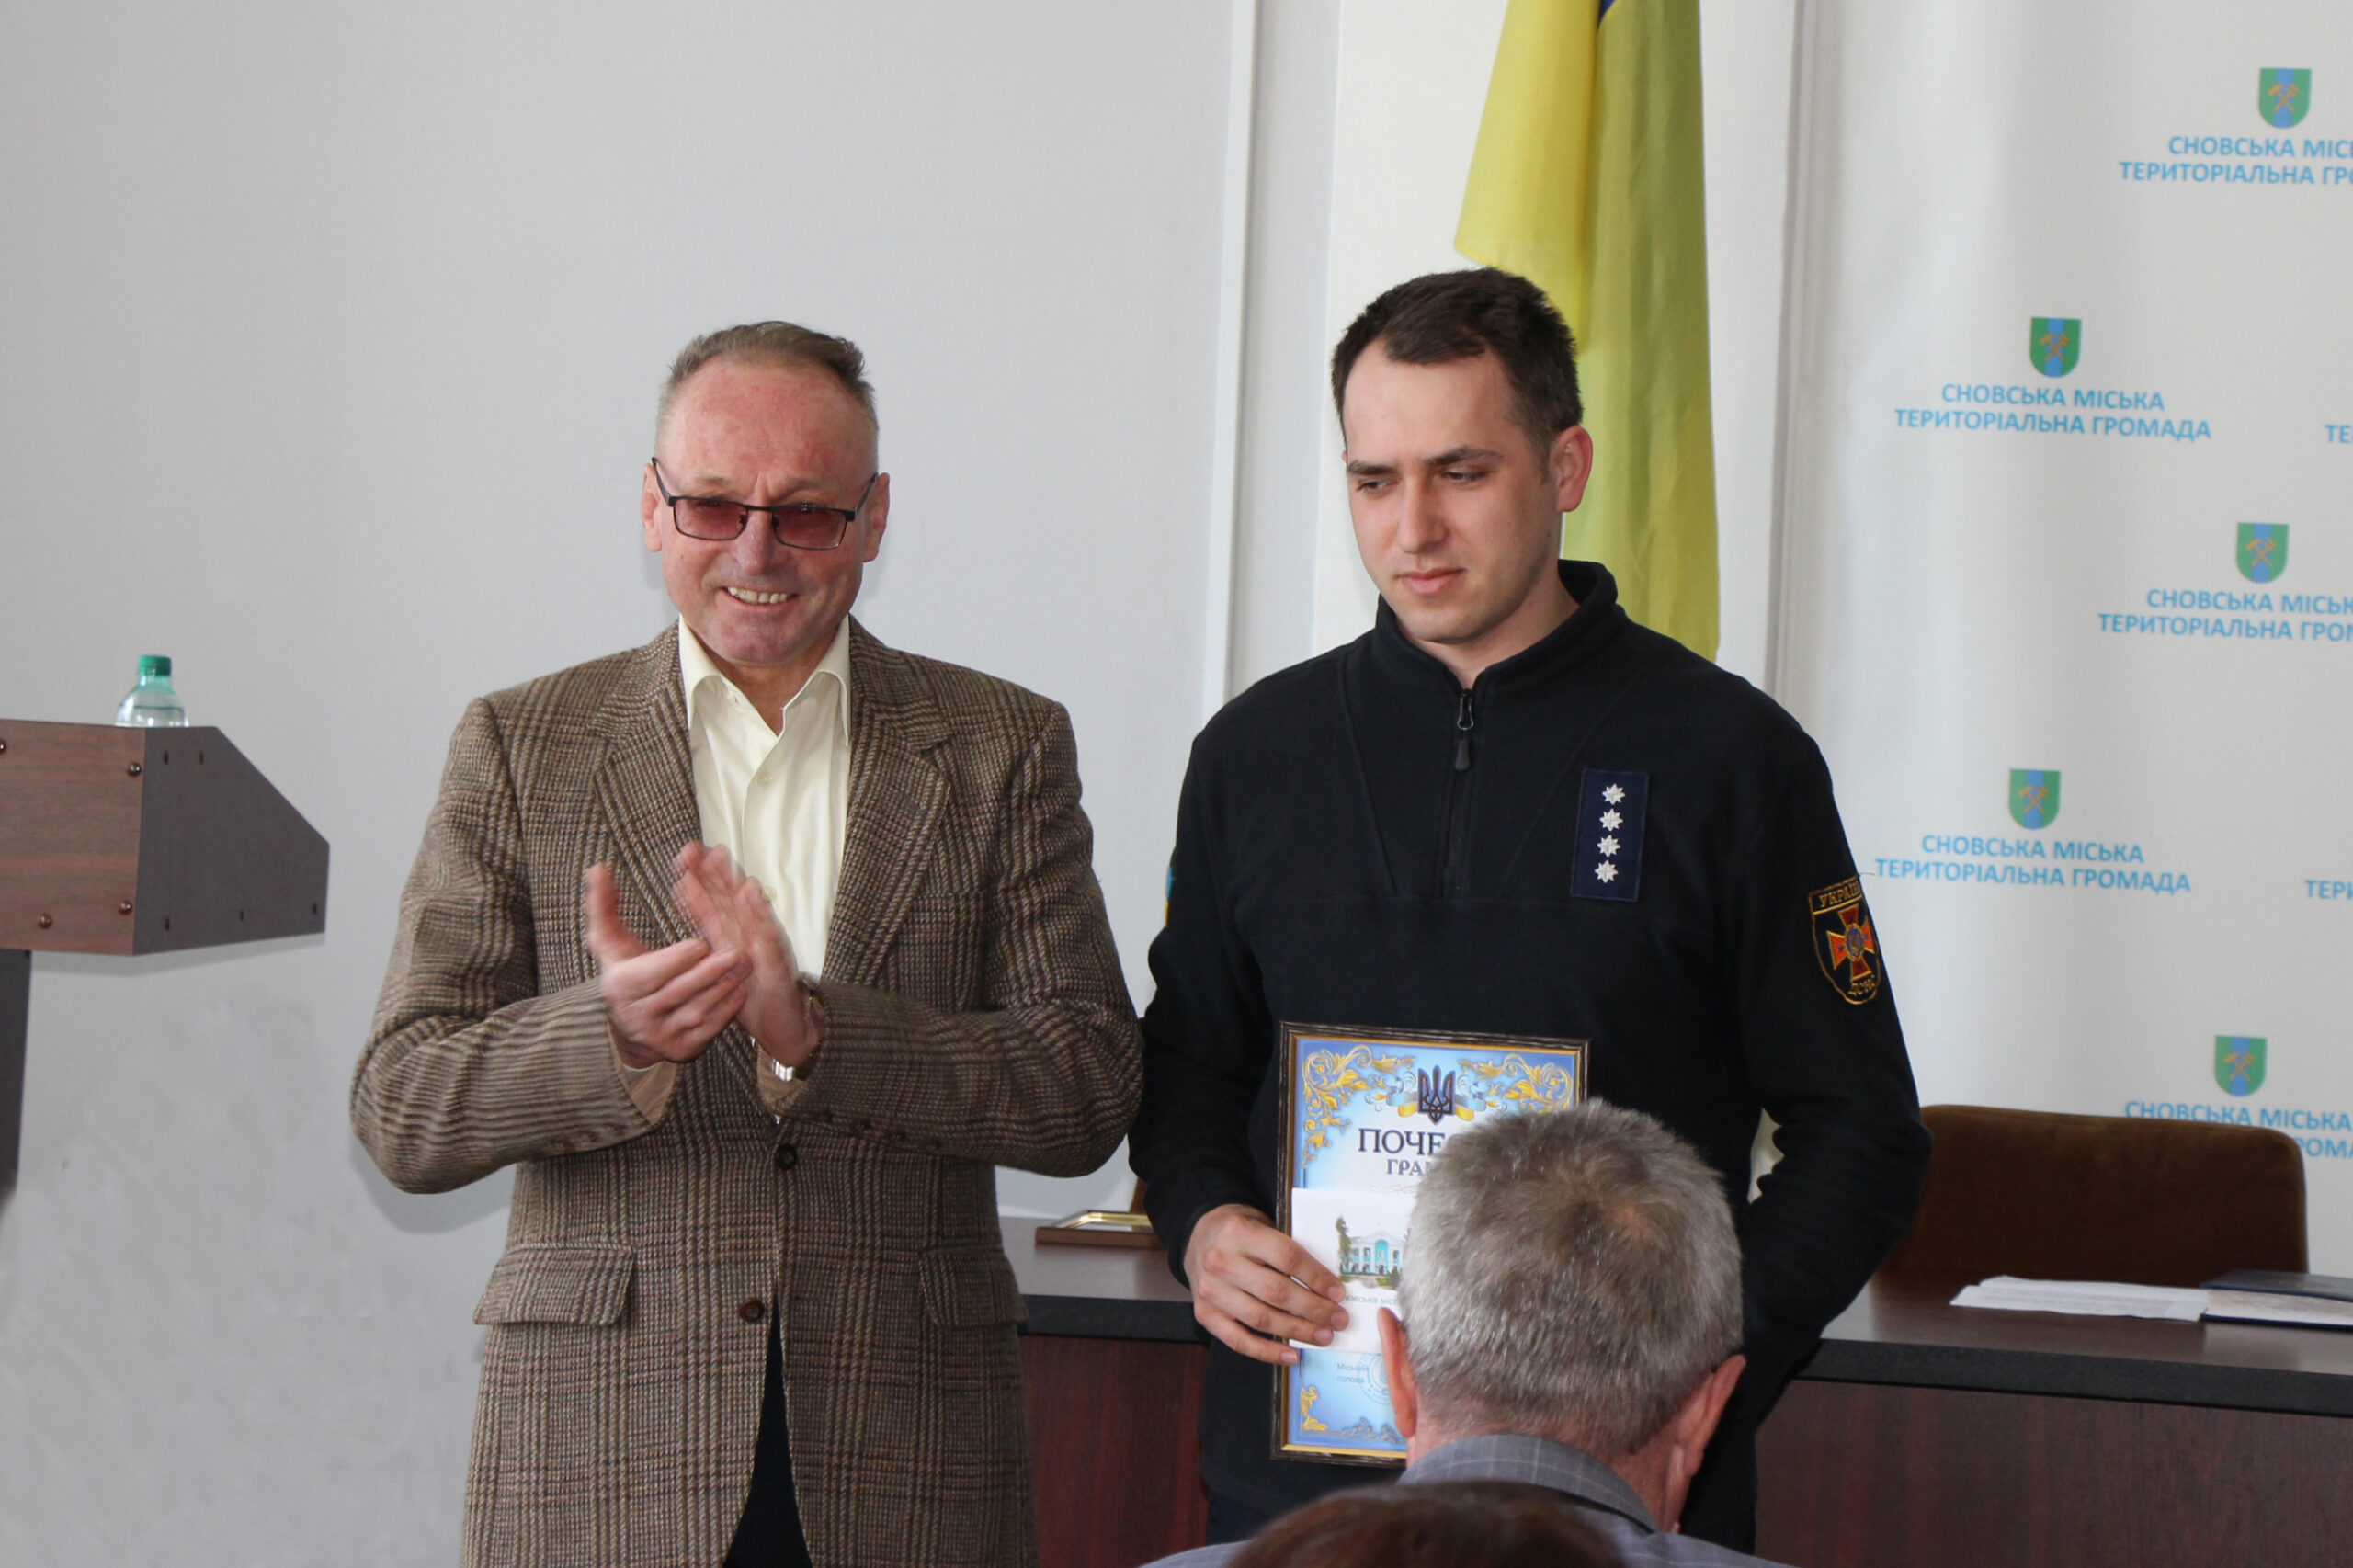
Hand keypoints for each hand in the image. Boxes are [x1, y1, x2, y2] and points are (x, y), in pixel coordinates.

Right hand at [582, 863, 746, 1067]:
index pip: (650, 975)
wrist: (628, 1026)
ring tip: (744, 967)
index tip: (700, 943)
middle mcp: (638, 1016)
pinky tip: (741, 990)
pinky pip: (708, 1030)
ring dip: (723, 989)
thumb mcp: (610, 943)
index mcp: (621, 988)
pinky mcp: (681, 1050)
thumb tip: (598, 869)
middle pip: (677, 992)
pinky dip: (726, 1011)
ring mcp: (660, 1036)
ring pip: (696, 1011)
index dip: (675, 960)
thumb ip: (604, 906)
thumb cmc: (624, 973)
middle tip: (735, 952)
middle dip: (707, 972)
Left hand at [670, 844, 817, 1066]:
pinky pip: (766, 933)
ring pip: (746, 908)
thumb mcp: (721, 967)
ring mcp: (763, 945)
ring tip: (721, 857)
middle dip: (711, 871)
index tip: (683, 856)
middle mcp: (747, 935)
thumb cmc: (753, 998)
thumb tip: (688, 901)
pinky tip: (751, 892)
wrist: (784, 1027)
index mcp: (731, 937)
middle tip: (694, 847)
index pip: (712, 903)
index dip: (699, 879)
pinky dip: (758, 911)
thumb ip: (708, 935)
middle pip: (727, 898)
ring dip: (733, 881)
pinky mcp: (776, 961)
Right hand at [1182, 1203, 1347, 1364]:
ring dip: (1297, 1331)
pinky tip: (1291, 1355)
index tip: (1338, 1293)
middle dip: (1313, 1309)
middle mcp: (1221, 1261)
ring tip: (1323, 1337)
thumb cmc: (1241, 1233)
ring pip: (1261, 1318)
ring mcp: (1210, 1290)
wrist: (1199, 1237)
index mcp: (1240, 1231)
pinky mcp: (1204, 1314)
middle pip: (1276, 1292)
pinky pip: (1238, 1340)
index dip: (1316, 1277)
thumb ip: (1288, 1250)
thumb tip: (1328, 1287)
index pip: (1286, 1257)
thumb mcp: (1262, 1226)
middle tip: (1338, 1320)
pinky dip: (1267, 1352)